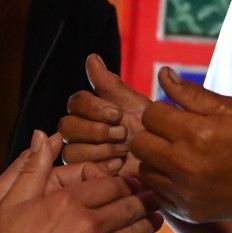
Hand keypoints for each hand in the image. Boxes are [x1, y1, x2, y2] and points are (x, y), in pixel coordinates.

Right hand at [0, 131, 161, 232]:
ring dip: (147, 221)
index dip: (125, 182)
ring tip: (154, 216)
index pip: (112, 184)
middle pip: (130, 205)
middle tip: (152, 196)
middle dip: (143, 198)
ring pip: (135, 231)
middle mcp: (91, 226)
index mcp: (70, 201)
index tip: (131, 182)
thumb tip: (45, 135)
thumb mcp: (11, 201)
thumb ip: (33, 167)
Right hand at [59, 56, 149, 178]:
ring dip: (101, 150)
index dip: (95, 108)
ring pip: (71, 150)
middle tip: (123, 134)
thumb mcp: (133, 103)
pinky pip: (81, 171)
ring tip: (123, 152)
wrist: (164, 158)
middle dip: (97, 131)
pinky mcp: (87, 175)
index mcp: (89, 111)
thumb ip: (110, 83)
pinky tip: (119, 167)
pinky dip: (102, 168)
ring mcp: (82, 155)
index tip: (118, 113)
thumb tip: (92, 57)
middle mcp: (80, 132)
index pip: (76, 102)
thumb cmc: (150, 128)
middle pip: (67, 126)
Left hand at [133, 67, 231, 224]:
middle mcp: (184, 164)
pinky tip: (184, 175)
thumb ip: (193, 94)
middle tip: (173, 134)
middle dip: (153, 133)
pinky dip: (164, 181)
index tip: (178, 115)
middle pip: (140, 143)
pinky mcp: (185, 210)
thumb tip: (164, 73)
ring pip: (144, 168)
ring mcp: (183, 191)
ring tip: (178, 155)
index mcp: (196, 133)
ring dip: (155, 159)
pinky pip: (156, 191)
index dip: (162, 110)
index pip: (151, 114)